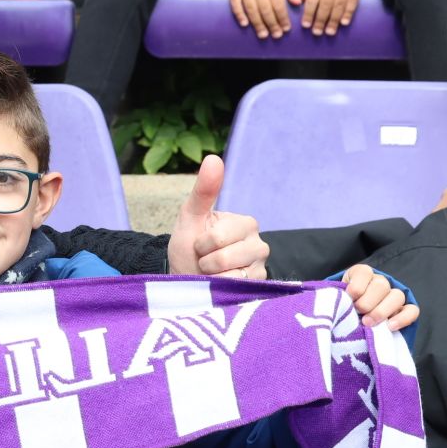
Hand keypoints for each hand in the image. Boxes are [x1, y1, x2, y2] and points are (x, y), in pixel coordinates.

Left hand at [166, 154, 268, 278]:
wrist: (185, 279)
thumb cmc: (188, 247)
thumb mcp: (190, 217)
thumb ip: (203, 191)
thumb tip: (214, 158)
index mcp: (245, 223)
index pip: (218, 237)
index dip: (200, 245)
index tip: (199, 245)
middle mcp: (259, 244)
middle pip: (225, 256)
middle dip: (205, 261)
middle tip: (204, 260)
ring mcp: (261, 268)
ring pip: (232, 274)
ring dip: (211, 276)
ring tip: (211, 273)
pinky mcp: (259, 288)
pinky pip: (236, 290)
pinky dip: (220, 289)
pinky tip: (221, 284)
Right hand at [227, 0, 300, 39]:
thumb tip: (298, 3)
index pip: (278, 4)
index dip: (283, 18)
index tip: (286, 29)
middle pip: (265, 9)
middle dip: (272, 24)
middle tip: (276, 35)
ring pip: (251, 9)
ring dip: (257, 23)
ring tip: (263, 35)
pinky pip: (235, 4)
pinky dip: (239, 14)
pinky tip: (244, 24)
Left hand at [298, 0, 365, 35]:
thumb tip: (299, 0)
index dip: (309, 13)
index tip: (305, 25)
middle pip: (326, 5)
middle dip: (321, 20)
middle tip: (317, 32)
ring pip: (339, 5)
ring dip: (334, 20)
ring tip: (329, 32)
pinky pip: (353, 1)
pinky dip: (349, 13)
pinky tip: (344, 22)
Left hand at [341, 263, 417, 330]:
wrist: (351, 321)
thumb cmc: (341, 307)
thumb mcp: (335, 298)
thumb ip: (336, 297)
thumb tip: (334, 302)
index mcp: (361, 275)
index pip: (364, 272)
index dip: (357, 285)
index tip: (349, 297)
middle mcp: (379, 282)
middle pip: (381, 285)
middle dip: (367, 301)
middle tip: (358, 312)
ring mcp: (394, 296)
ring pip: (397, 296)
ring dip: (382, 311)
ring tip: (368, 323)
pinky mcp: (406, 310)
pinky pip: (412, 310)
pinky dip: (402, 318)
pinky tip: (390, 326)